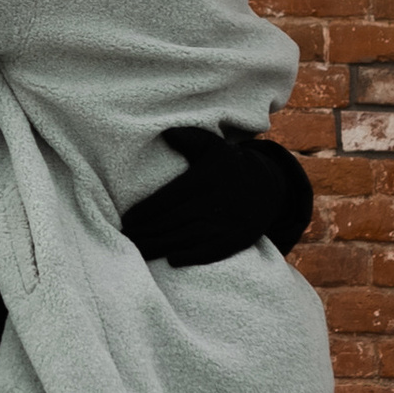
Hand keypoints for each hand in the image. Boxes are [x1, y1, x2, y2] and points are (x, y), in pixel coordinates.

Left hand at [121, 125, 313, 267]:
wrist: (268, 186)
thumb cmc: (228, 165)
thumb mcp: (212, 145)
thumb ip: (188, 137)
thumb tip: (166, 133)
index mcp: (203, 180)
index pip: (166, 199)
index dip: (143, 212)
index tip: (126, 221)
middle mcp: (214, 202)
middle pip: (171, 222)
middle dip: (145, 233)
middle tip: (125, 239)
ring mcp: (226, 223)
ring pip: (186, 238)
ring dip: (160, 247)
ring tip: (139, 252)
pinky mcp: (236, 239)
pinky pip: (211, 252)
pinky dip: (191, 256)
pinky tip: (172, 260)